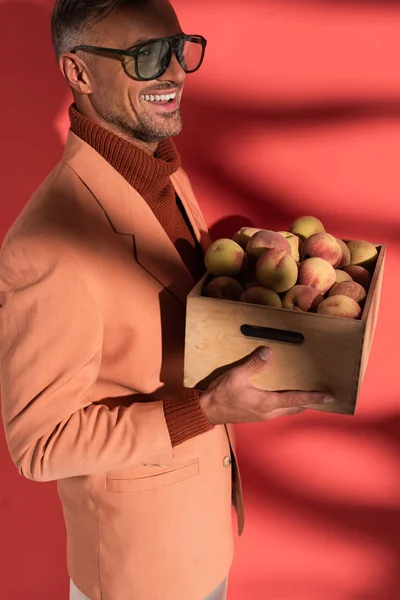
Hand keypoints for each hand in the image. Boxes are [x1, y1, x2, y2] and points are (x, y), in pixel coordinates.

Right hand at [199, 346, 334, 424]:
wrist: (208, 411)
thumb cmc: (221, 395)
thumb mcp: (236, 376)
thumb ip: (253, 364)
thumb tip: (268, 351)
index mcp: (267, 403)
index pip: (296, 400)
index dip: (313, 397)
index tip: (329, 396)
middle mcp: (269, 412)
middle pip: (296, 408)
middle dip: (310, 401)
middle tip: (323, 395)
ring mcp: (264, 416)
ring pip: (288, 410)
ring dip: (299, 404)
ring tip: (309, 394)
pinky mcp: (259, 415)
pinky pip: (280, 410)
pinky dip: (288, 404)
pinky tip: (286, 396)